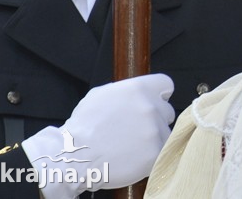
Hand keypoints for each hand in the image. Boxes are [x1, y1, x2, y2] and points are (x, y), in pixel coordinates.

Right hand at [22, 73, 174, 196]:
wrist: (75, 157)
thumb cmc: (84, 127)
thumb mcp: (100, 95)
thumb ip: (125, 91)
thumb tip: (139, 92)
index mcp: (138, 88)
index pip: (166, 84)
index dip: (159, 95)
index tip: (155, 102)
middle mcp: (150, 106)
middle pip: (166, 111)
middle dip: (155, 119)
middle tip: (135, 130)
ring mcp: (154, 129)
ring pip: (164, 132)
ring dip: (152, 138)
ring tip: (130, 146)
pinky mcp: (155, 151)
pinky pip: (161, 151)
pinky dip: (150, 155)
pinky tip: (133, 157)